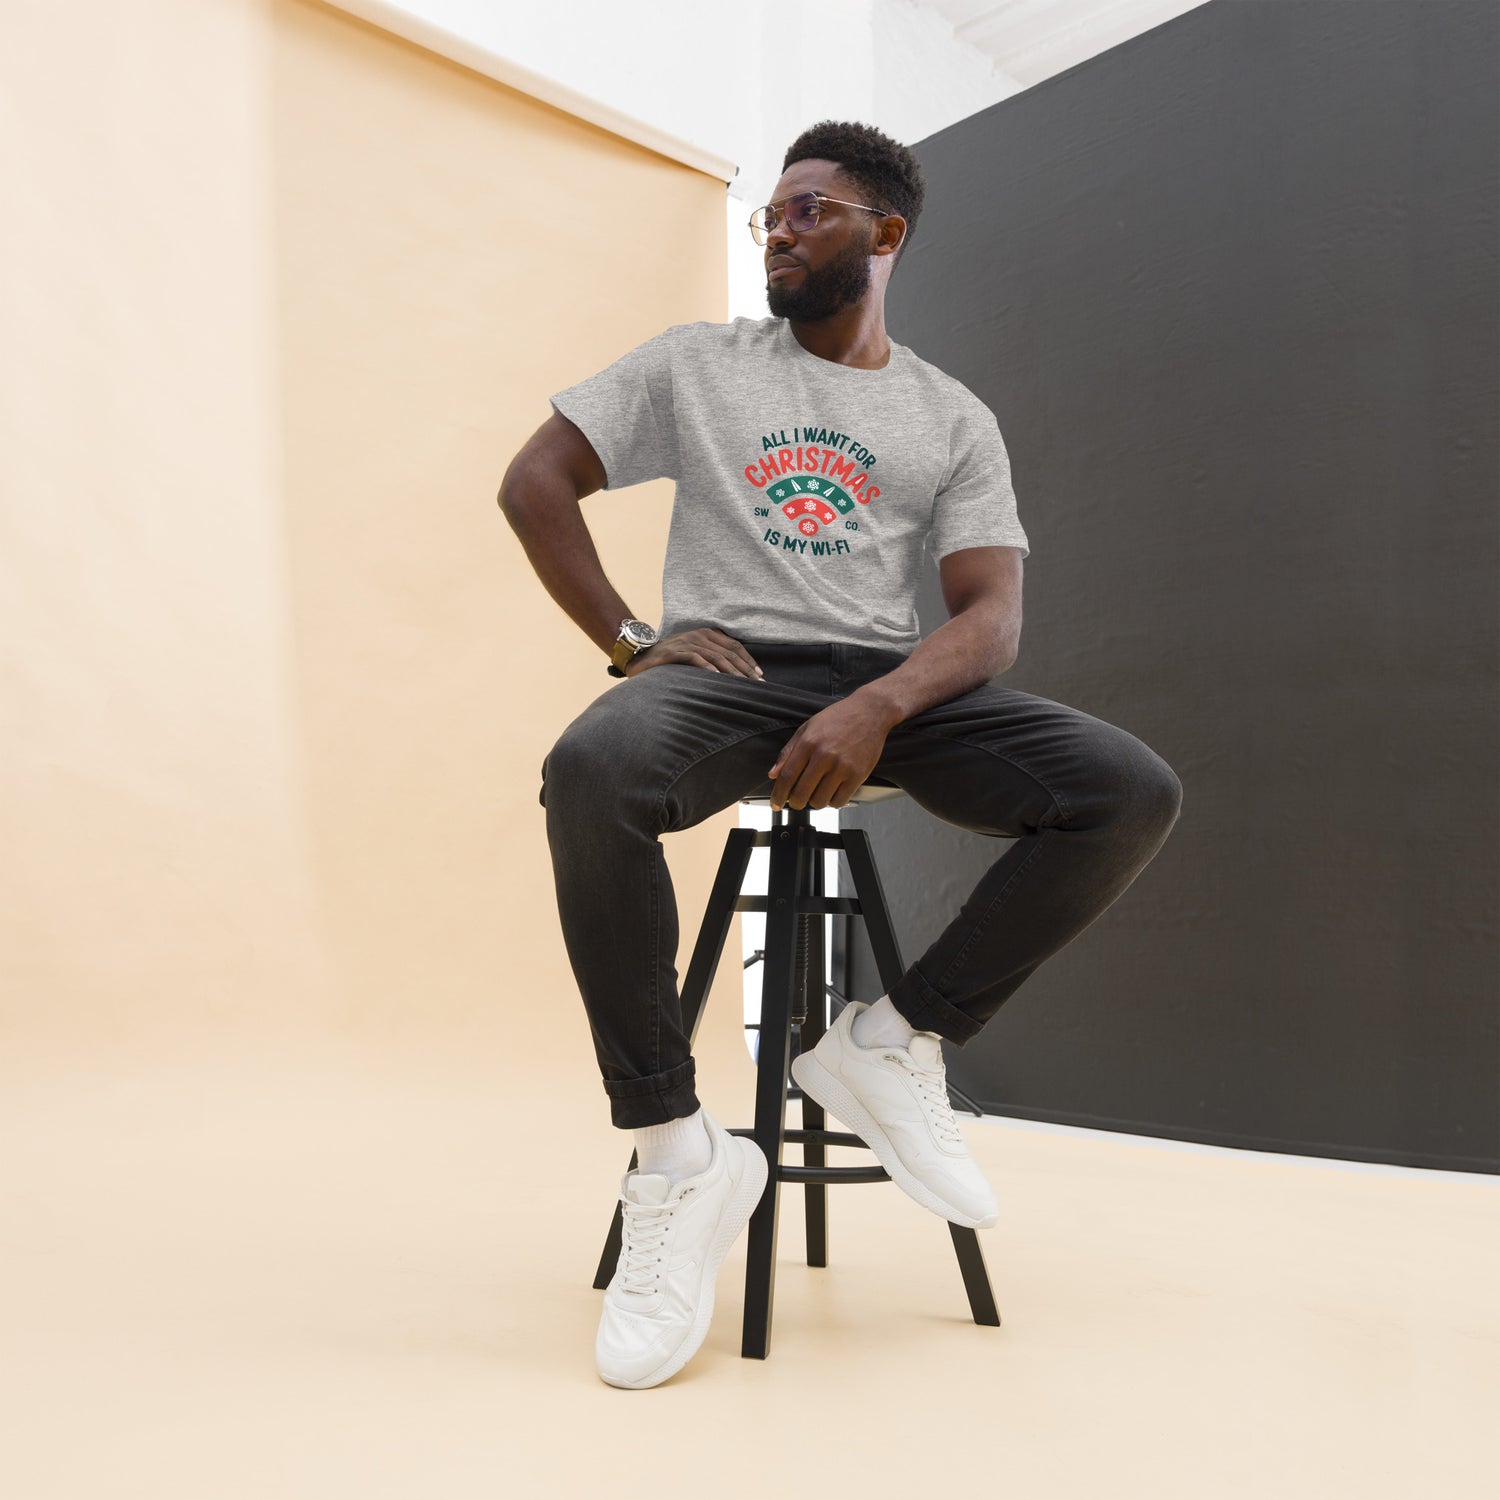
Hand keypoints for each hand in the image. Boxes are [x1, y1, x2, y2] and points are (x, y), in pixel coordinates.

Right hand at [624, 628, 763, 679]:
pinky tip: (717, 678)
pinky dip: (708, 668)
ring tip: (742, 685)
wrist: (640, 656)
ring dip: (731, 672)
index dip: (749, 660)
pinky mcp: (674, 652)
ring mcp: (686, 642)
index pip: (734, 645)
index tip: (760, 675)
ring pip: (716, 656)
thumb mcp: (694, 654)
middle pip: (728, 652)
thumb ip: (712, 657)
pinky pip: (695, 659)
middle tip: (757, 685)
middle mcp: (698, 635)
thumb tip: (735, 674)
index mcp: (707, 634)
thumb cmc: (671, 659)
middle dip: (745, 669)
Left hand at [767, 694, 894, 810]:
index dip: (778, 795)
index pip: (787, 777)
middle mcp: (824, 756)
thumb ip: (788, 751)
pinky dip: (832, 802)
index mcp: (809, 743)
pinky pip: (840, 800)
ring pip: (820, 801)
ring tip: (816, 793)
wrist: (869, 712)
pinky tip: (831, 792)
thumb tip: (773, 774)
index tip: (776, 804)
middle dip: (795, 803)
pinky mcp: (858, 775)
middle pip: (801, 793)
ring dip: (814, 802)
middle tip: (796, 801)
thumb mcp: (807, 728)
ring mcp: (842, 767)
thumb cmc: (838, 718)